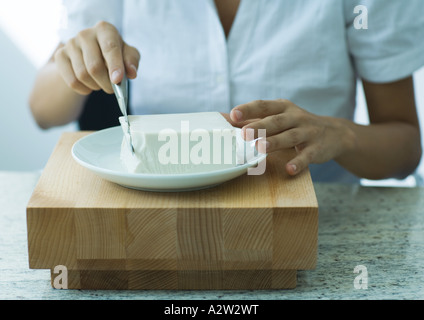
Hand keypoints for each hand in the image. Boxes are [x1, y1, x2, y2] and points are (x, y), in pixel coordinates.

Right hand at [54, 21, 140, 94]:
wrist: (92, 54)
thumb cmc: (114, 54)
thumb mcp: (128, 54)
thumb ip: (132, 61)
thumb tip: (131, 73)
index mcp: (105, 29)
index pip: (110, 48)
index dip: (114, 65)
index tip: (118, 80)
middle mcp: (85, 34)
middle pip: (94, 66)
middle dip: (106, 83)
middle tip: (113, 89)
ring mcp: (70, 44)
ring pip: (82, 75)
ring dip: (95, 86)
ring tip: (101, 83)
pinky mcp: (60, 56)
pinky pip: (72, 81)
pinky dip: (84, 89)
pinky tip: (89, 85)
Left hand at [230, 99, 355, 175]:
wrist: (334, 133)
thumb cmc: (296, 125)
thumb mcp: (280, 117)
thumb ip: (256, 120)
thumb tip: (227, 121)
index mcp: (283, 108)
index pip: (263, 106)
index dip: (248, 109)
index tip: (233, 114)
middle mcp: (295, 117)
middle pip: (276, 121)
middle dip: (260, 127)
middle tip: (244, 133)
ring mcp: (307, 133)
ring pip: (290, 137)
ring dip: (275, 142)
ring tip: (261, 148)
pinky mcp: (316, 149)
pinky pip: (307, 156)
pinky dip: (298, 162)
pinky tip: (289, 169)